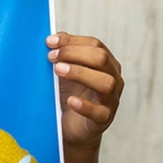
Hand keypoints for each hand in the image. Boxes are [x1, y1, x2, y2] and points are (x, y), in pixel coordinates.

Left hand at [47, 32, 122, 148]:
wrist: (70, 125)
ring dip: (80, 73)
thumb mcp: (65, 69)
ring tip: (58, 71)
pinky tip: (71, 101)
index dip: (72, 41)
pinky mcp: (104, 119)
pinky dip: (85, 105)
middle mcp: (113, 78)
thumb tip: (55, 37)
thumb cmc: (69, 92)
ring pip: (106, 83)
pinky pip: (99, 112)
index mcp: (105, 63)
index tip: (49, 42)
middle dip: (74, 54)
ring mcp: (111, 100)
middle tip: (51, 57)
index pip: (94, 45)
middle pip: (101, 59)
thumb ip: (63, 51)